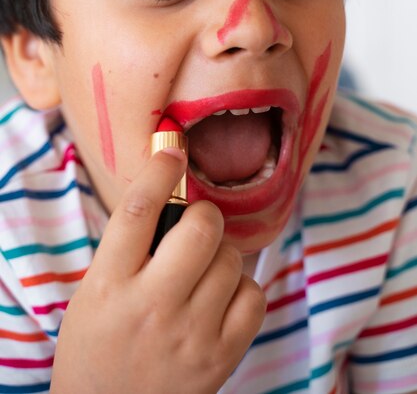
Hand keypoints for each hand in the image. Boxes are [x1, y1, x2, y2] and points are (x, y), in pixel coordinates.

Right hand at [50, 149, 265, 393]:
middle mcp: (151, 307)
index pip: (138, 212)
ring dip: (220, 255)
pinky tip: (220, 299)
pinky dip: (241, 287)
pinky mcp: (221, 356)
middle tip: (193, 226)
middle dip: (203, 214)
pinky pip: (253, 295)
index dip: (160, 169)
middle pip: (200, 227)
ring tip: (200, 275)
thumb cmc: (98, 344)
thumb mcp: (94, 291)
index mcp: (109, 285)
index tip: (173, 147)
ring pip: (232, 258)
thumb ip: (129, 245)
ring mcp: (190, 334)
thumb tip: (171, 185)